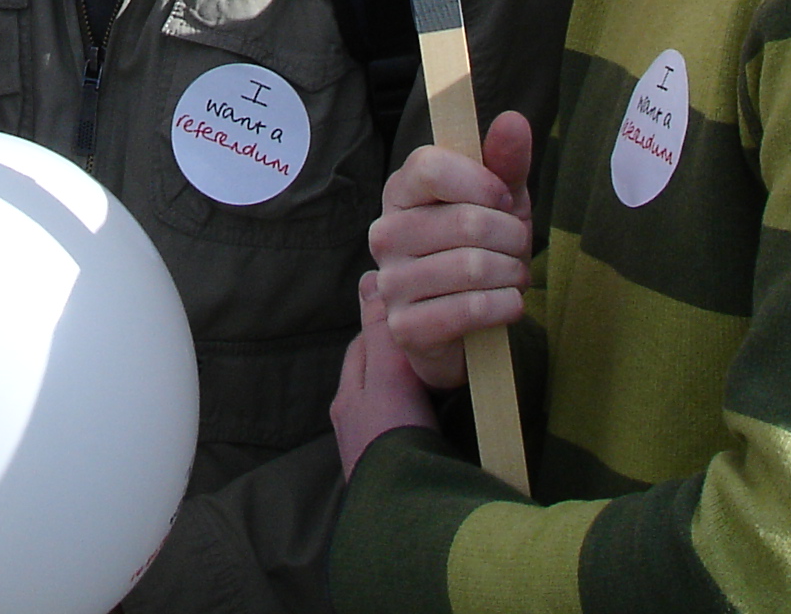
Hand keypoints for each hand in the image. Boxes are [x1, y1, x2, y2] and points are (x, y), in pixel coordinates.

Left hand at [334, 273, 439, 476]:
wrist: (403, 511)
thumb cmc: (392, 439)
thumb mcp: (389, 378)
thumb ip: (384, 334)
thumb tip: (369, 279)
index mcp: (348, 398)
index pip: (365, 347)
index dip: (389, 327)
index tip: (416, 313)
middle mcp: (355, 424)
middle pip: (376, 378)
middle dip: (398, 359)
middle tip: (432, 344)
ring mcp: (374, 451)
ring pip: (391, 407)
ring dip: (412, 393)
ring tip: (442, 381)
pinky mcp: (396, 472)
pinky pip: (406, 434)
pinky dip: (421, 422)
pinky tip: (442, 421)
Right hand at [367, 109, 537, 390]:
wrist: (468, 325)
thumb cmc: (482, 250)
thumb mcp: (500, 202)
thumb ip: (505, 162)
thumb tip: (513, 119)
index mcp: (401, 192)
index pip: (429, 167)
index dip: (480, 182)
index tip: (503, 198)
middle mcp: (386, 234)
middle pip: (465, 222)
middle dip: (511, 238)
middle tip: (516, 248)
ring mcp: (391, 283)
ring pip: (472, 267)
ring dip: (511, 274)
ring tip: (512, 277)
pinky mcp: (405, 327)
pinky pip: (470, 309)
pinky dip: (505, 306)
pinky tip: (507, 304)